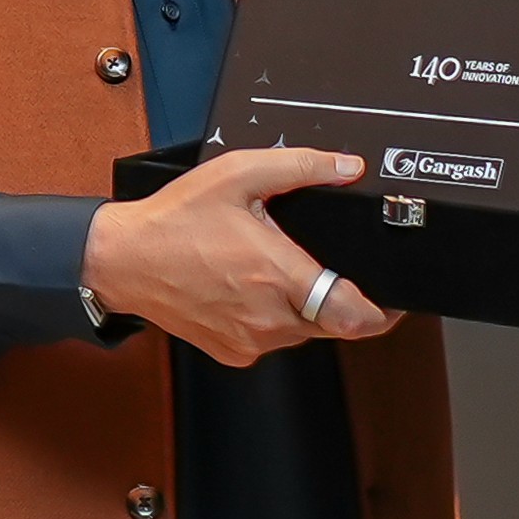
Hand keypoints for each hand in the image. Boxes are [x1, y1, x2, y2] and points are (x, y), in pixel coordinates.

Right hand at [81, 148, 402, 366]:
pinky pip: (272, 339)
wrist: (123, 260)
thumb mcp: (239, 174)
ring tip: (274, 269)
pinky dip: (273, 317)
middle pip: (334, 323)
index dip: (383, 311)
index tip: (395, 301)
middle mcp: (268, 317)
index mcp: (277, 276)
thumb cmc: (174, 221)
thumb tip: (347, 168)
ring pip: (304, 332)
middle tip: (325, 268)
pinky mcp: (232, 352)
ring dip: (304, 306)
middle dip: (339, 298)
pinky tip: (251, 288)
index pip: (354, 315)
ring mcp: (250, 340)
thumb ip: (301, 167)